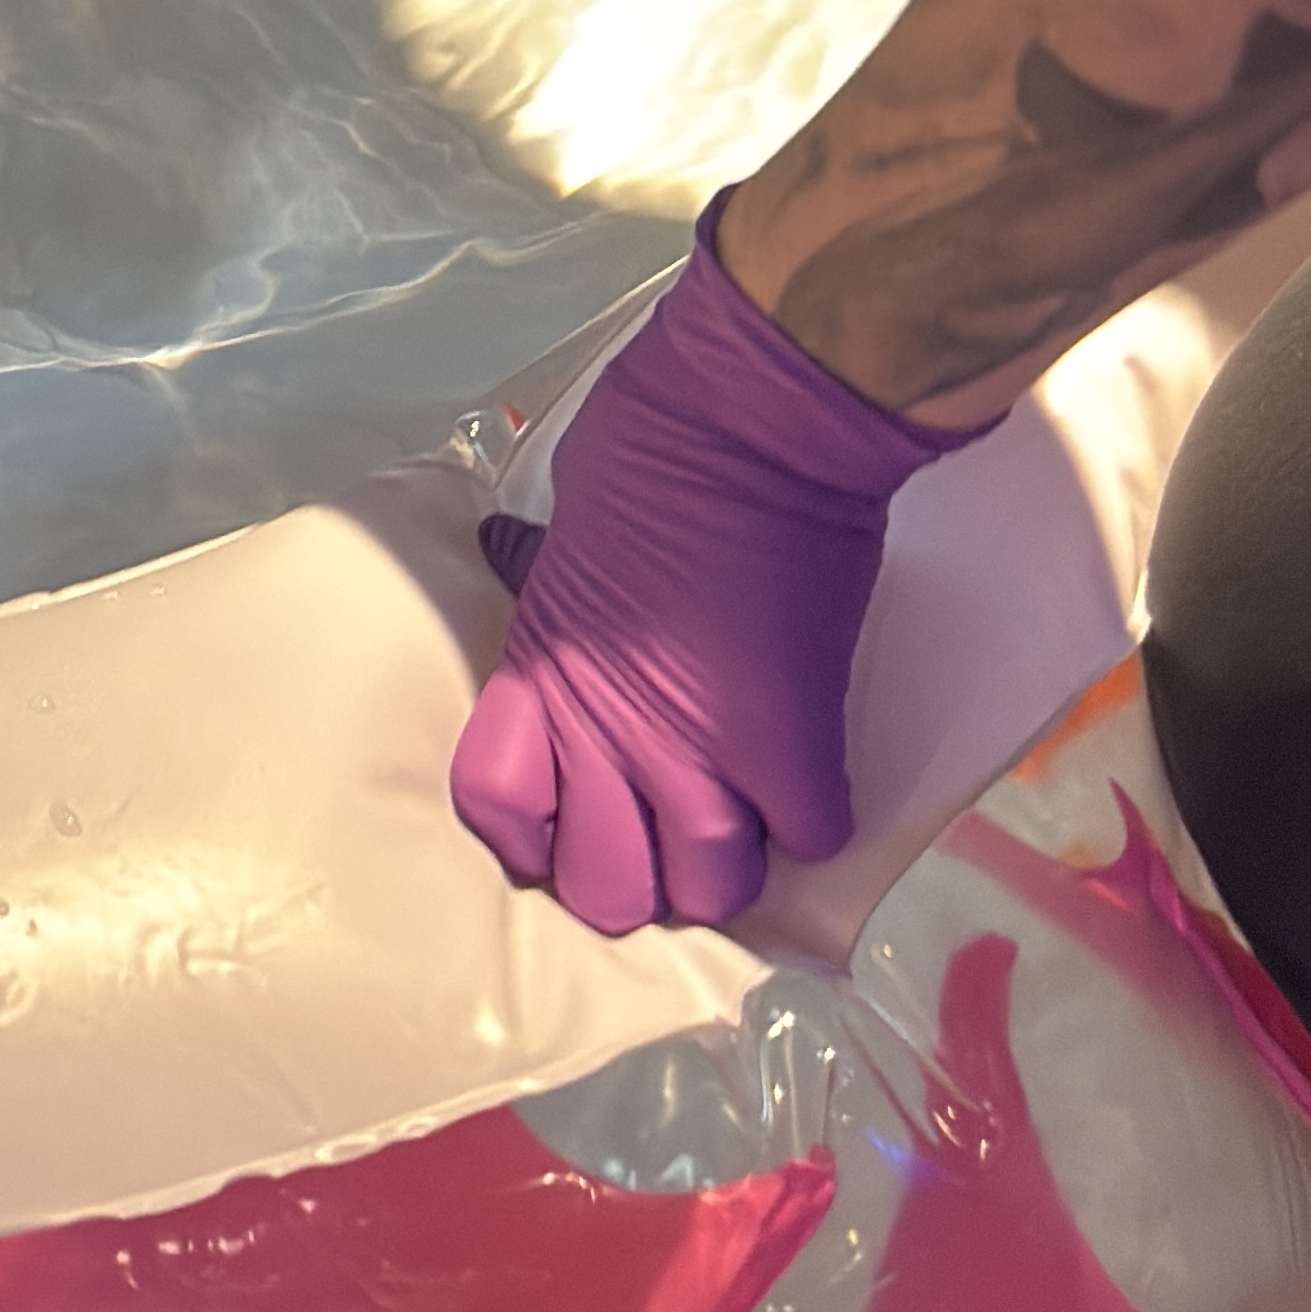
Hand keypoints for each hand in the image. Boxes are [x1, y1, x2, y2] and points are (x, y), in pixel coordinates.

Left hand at [449, 224, 965, 937]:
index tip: (562, 814)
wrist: (754, 419)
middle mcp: (612, 735)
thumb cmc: (644, 443)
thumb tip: (509, 557)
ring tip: (734, 821)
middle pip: (609, 888)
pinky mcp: (799, 748)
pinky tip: (800, 784)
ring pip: (710, 892)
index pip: (500, 807)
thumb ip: (540, 574)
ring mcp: (707, 755)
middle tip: (656, 832)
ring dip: (722, 865)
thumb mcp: (560, 519)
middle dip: (634, 874)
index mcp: (543, 671)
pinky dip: (809, 823)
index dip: (533, 831)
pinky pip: (809, 839)